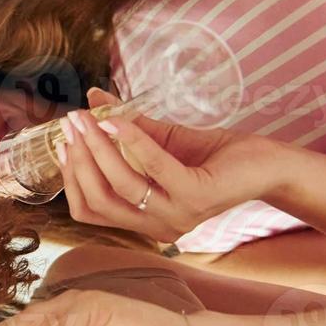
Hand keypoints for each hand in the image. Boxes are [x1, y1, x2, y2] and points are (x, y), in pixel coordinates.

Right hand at [57, 87, 280, 242]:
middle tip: (70, 124)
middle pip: (98, 200)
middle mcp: (157, 227)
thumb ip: (125, 126)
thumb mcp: (159, 140)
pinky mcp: (196, 195)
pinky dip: (130, 139)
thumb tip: (92, 97)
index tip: (60, 144)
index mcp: (143, 221)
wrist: (265, 163)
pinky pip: (152, 166)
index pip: (90, 210)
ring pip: (120, 185)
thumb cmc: (213, 155)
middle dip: (77, 159)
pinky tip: (116, 119)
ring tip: (87, 118)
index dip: (69, 178)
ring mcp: (177, 215)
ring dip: (98, 148)